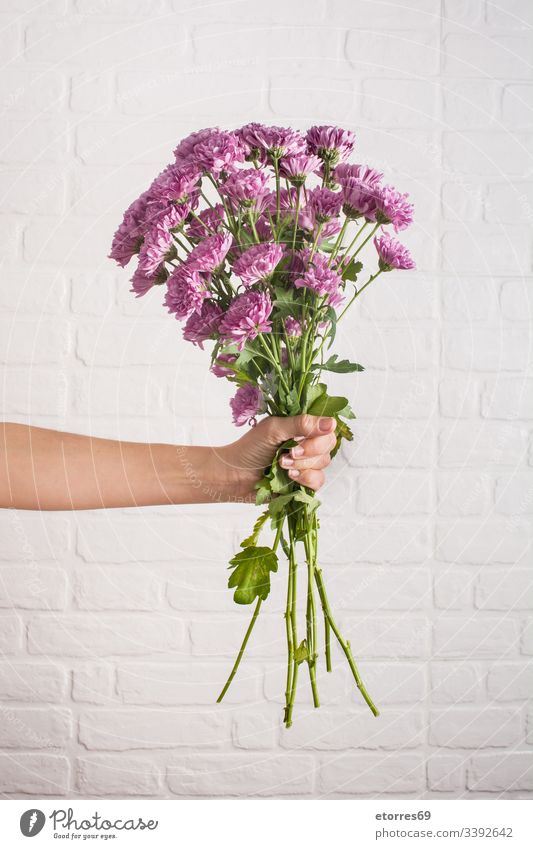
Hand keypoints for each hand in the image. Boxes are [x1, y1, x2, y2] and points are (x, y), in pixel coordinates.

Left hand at [217, 414, 337, 501]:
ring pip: (324, 464)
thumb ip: (302, 424)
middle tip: (290, 453)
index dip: (320, 434)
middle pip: (328, 445)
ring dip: (303, 466)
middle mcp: (306, 443)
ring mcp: (306, 464)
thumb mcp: (274, 430)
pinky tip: (289, 478)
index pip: (325, 427)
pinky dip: (305, 479)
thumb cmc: (250, 449)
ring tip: (282, 465)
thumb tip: (331, 423)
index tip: (302, 439)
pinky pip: (318, 481)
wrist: (235, 476)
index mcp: (300, 427)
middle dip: (310, 451)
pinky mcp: (304, 483)